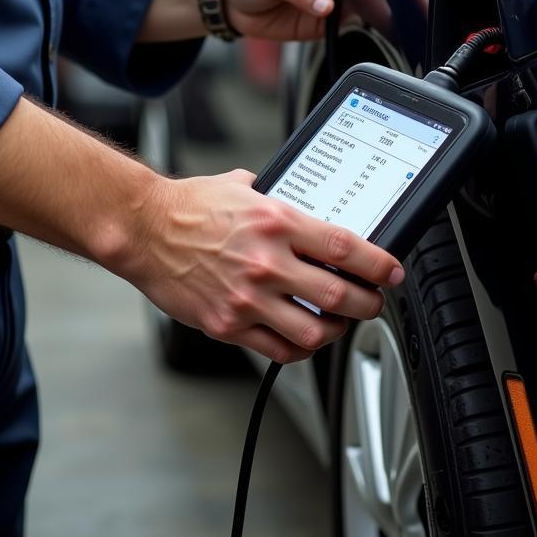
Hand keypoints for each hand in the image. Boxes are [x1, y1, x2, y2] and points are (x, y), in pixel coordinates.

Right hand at [125, 169, 404, 362]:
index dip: (380, 265)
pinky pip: (278, 349)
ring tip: (338, 322)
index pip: (345, 248)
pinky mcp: (228, 324)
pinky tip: (303, 337)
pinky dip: (300, 348)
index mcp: (276, 222)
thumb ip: (278, 201)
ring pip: (314, 331)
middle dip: (368, 303)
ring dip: (336, 331)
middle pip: (339, 295)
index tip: (392, 272)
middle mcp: (266, 262)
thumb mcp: (243, 187)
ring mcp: (247, 297)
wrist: (144, 230)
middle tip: (372, 301)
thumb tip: (305, 211)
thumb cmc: (189, 207)